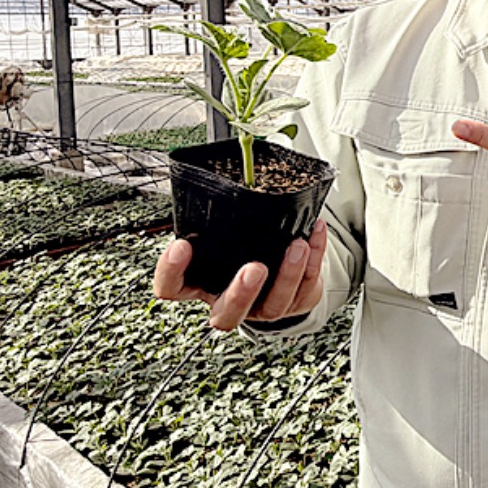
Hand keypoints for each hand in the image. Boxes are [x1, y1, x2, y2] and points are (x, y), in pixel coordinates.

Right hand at [152, 219, 327, 330]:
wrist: (279, 273)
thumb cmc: (243, 249)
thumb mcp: (223, 237)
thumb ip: (217, 221)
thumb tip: (221, 173)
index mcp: (202, 285)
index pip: (172, 288)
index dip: (171, 272)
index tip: (182, 245)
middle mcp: (229, 301)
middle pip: (226, 315)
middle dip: (241, 292)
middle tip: (254, 267)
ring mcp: (263, 307)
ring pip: (274, 303)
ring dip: (288, 274)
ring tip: (298, 245)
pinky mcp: (295, 301)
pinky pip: (307, 283)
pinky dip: (315, 256)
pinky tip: (315, 231)